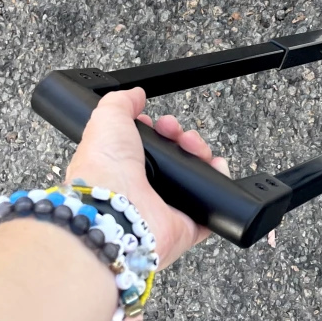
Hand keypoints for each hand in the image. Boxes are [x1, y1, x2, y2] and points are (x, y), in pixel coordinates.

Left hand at [63, 87, 228, 268]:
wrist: (115, 211)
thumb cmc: (103, 170)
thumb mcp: (106, 120)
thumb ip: (121, 103)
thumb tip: (135, 95)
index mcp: (122, 168)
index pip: (149, 147)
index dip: (160, 131)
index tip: (161, 123)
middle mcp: (143, 189)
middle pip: (175, 158)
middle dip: (183, 138)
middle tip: (178, 135)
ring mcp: (165, 207)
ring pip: (193, 176)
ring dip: (200, 155)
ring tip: (195, 148)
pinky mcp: (185, 225)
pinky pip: (210, 206)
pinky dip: (218, 185)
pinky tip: (216, 167)